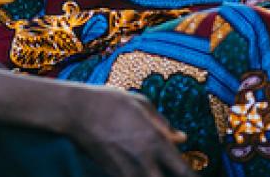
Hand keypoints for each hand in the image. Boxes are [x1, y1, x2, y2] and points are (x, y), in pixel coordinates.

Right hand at [67, 88, 196, 176]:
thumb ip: (163, 124)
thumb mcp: (142, 104)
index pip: (183, 172)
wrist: (76, 111)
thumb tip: (181, 137)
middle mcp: (143, 161)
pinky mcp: (111, 174)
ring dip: (152, 176)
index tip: (193, 176)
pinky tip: (139, 169)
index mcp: (155, 142)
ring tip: (153, 168)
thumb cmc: (109, 101)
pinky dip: (136, 176)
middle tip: (172, 171)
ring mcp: (126, 170)